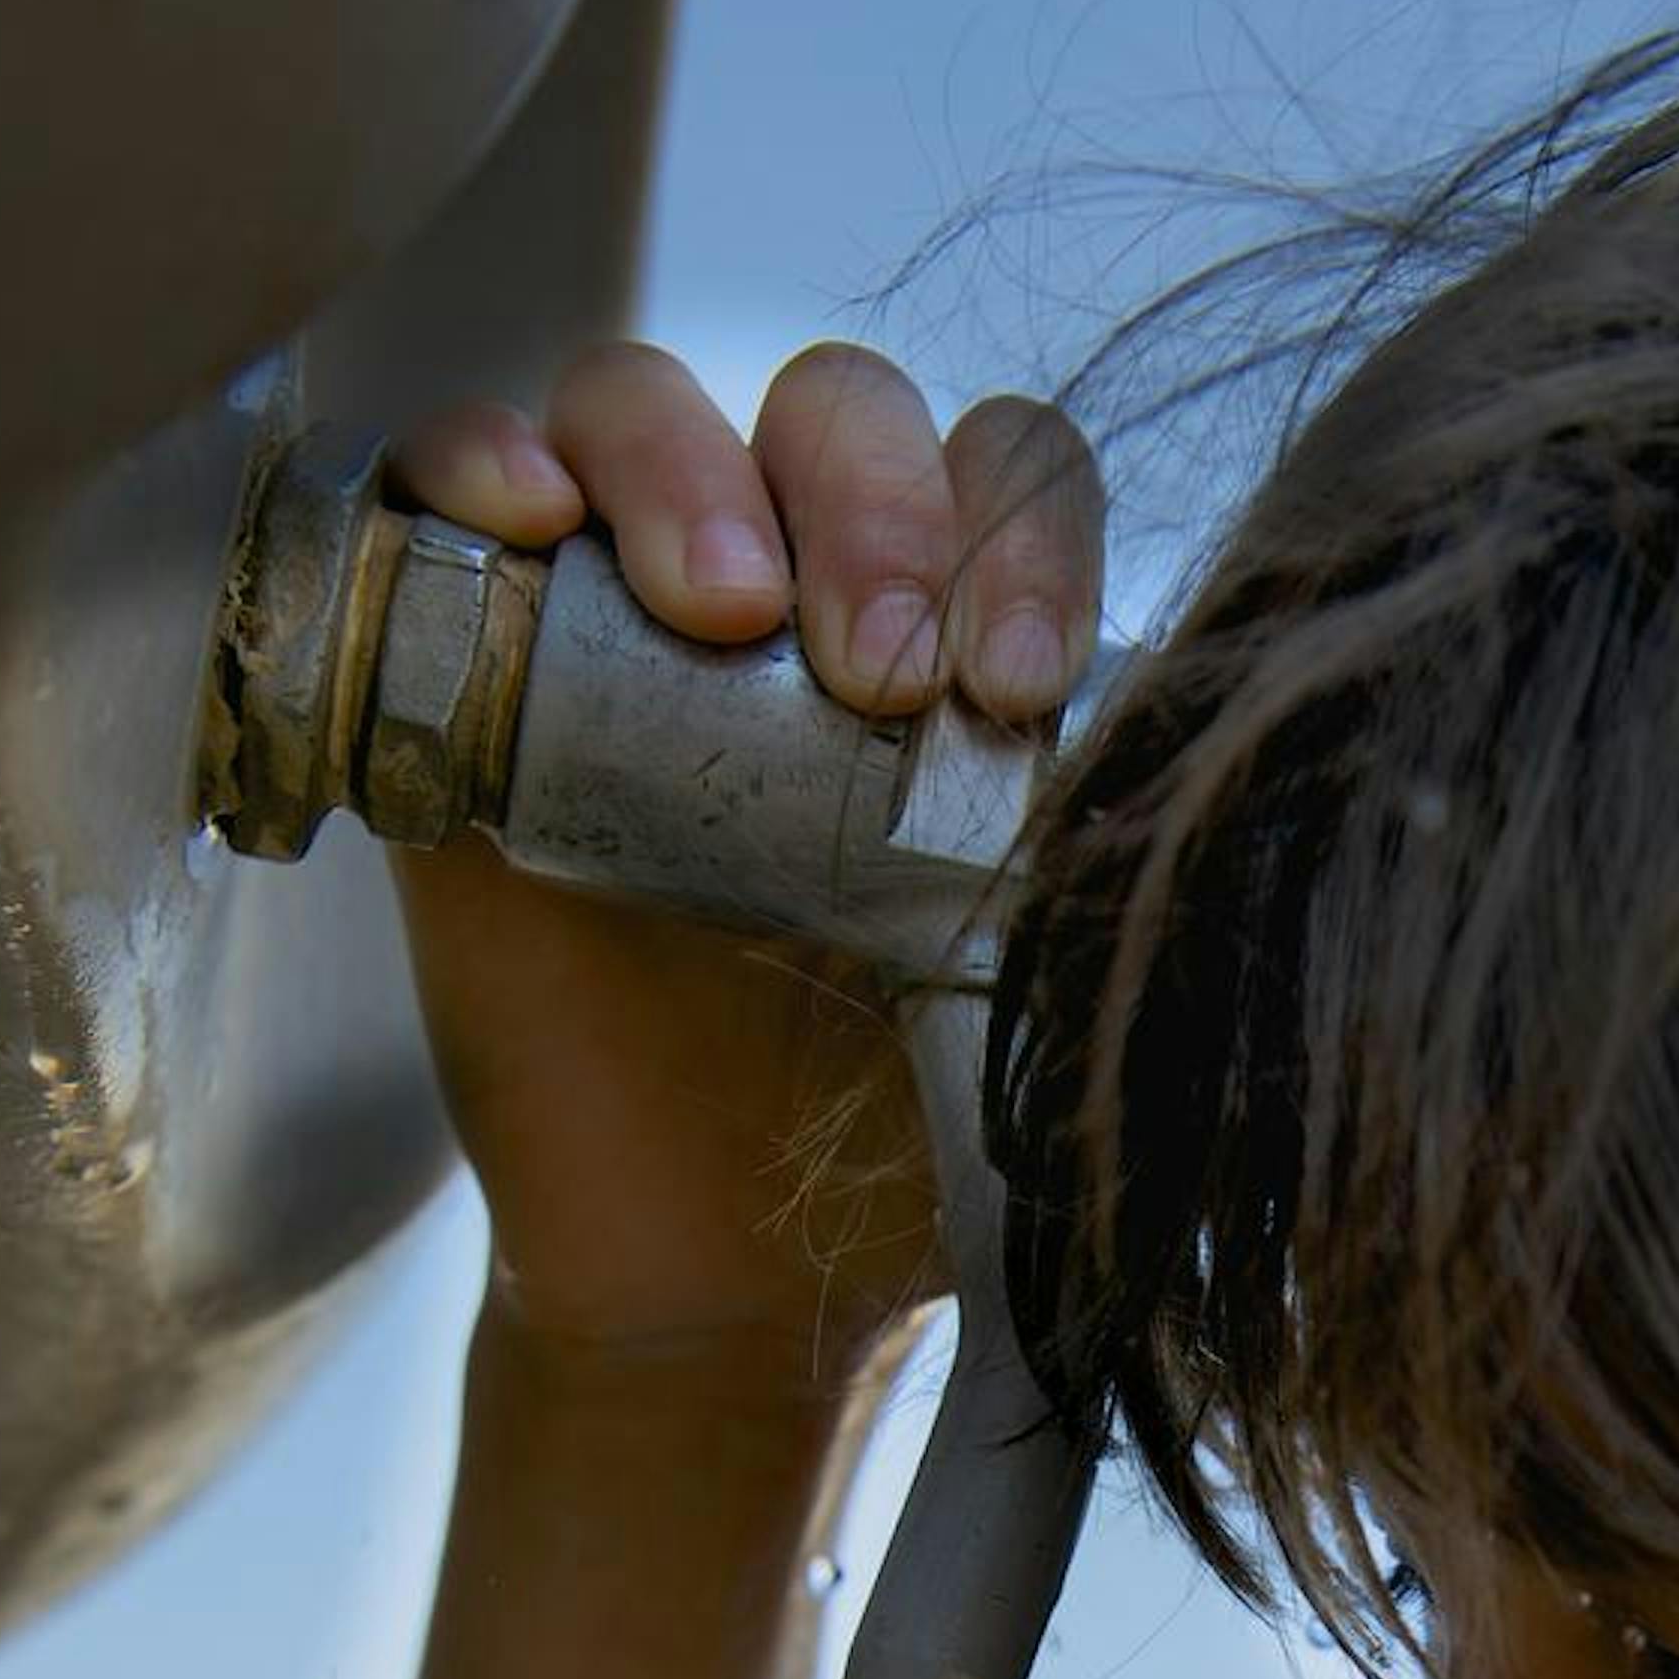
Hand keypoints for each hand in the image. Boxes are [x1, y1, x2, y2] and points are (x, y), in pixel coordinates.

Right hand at [386, 341, 1103, 1371]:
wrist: (718, 1272)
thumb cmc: (891, 1120)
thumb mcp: (1036, 988)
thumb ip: (1115, 876)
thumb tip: (1242, 806)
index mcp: (950, 633)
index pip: (1009, 473)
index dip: (1026, 539)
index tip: (1019, 688)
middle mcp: (788, 584)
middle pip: (835, 412)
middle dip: (872, 509)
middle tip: (874, 676)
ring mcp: (609, 604)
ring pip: (638, 405)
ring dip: (684, 472)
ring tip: (716, 614)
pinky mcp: (463, 662)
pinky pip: (436, 487)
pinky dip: (470, 458)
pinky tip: (523, 513)